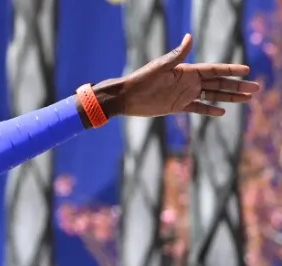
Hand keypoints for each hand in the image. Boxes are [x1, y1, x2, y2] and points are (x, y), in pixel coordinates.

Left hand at [95, 33, 258, 118]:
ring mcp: (185, 94)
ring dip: (229, 97)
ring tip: (247, 99)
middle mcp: (189, 82)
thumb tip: (189, 37)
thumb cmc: (142, 79)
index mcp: (188, 71)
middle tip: (256, 88)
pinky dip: (210, 109)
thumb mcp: (161, 67)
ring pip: (212, 95)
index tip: (247, 71)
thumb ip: (177, 55)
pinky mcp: (178, 106)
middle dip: (237, 86)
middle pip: (219, 83)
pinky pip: (198, 108)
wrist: (127, 97)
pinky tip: (222, 111)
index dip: (231, 70)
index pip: (215, 70)